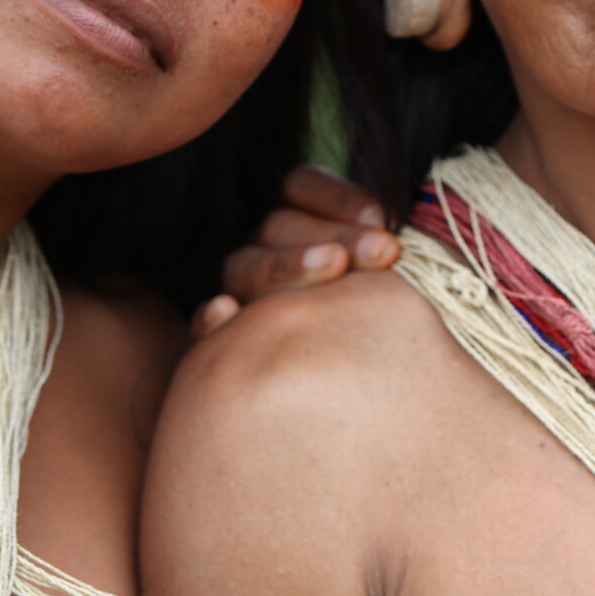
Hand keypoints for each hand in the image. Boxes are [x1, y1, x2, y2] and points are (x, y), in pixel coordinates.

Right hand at [192, 165, 400, 336]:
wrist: (364, 409)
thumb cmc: (386, 326)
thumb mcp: (390, 279)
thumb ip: (382, 247)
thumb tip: (391, 231)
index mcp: (297, 219)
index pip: (301, 186)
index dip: (339, 197)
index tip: (382, 218)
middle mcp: (262, 248)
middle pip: (280, 225)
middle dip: (338, 234)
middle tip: (383, 251)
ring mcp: (237, 292)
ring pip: (245, 265)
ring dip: (287, 264)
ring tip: (333, 268)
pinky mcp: (218, 340)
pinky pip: (202, 324)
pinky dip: (211, 318)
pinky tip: (225, 312)